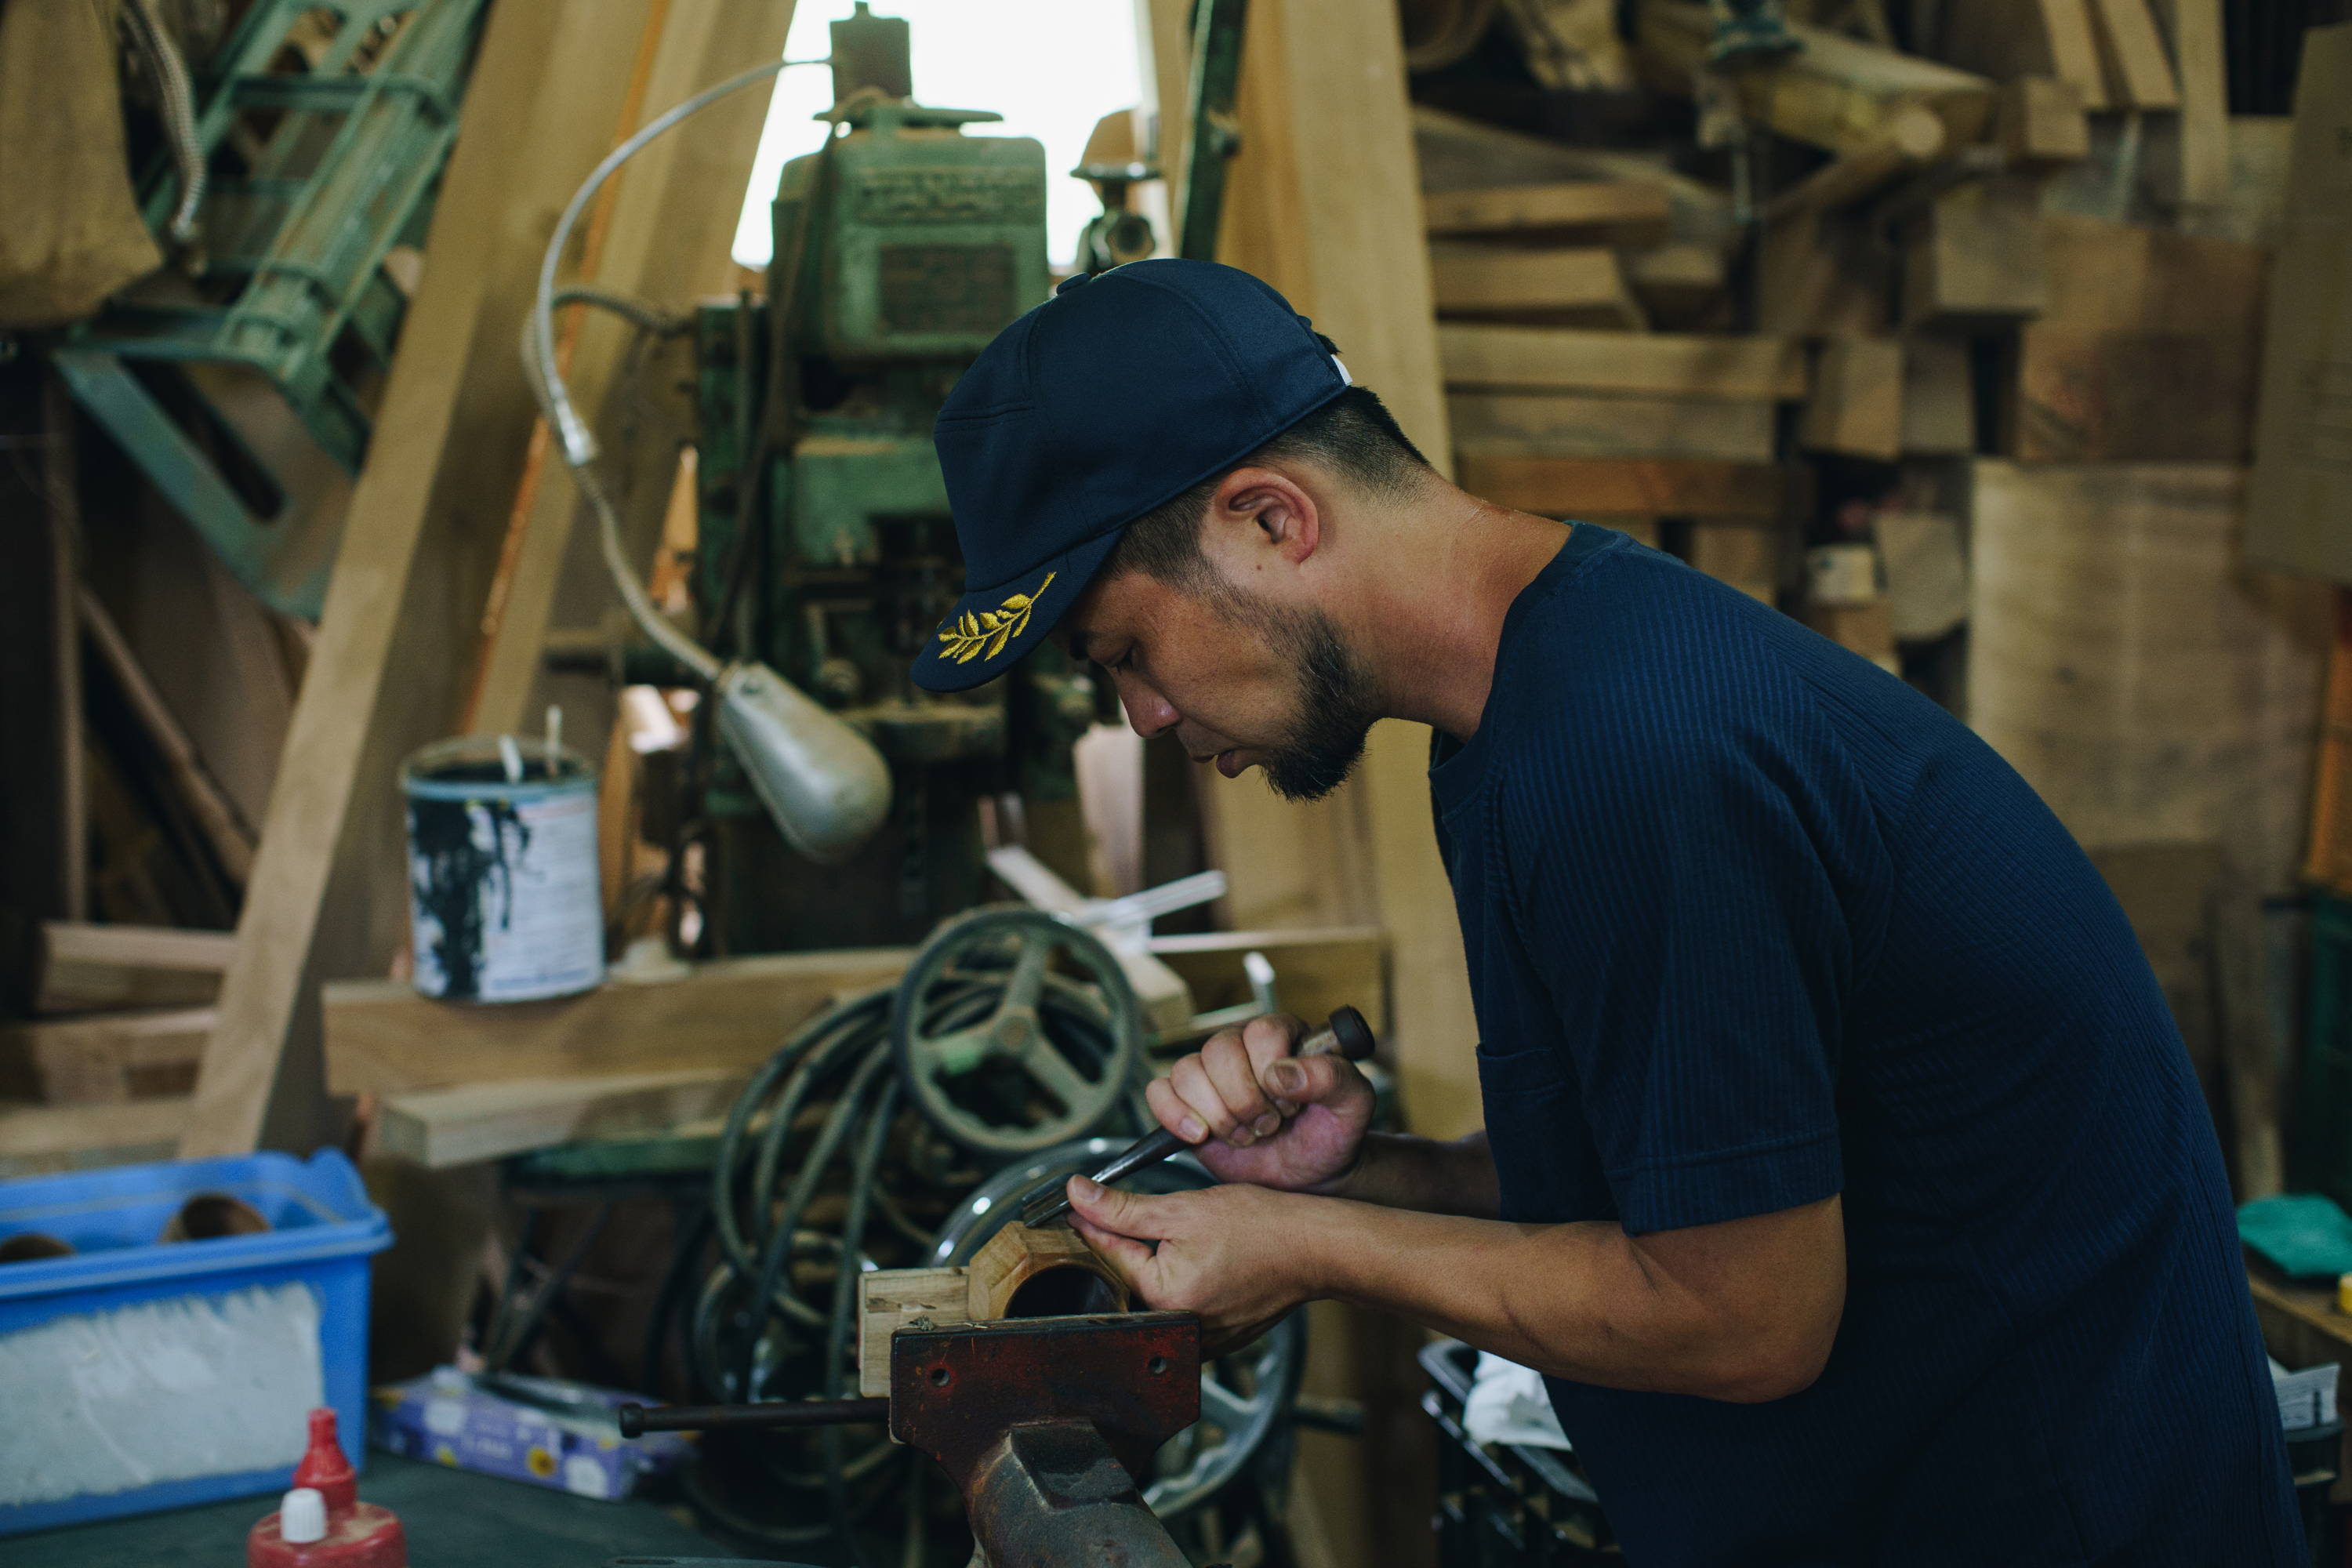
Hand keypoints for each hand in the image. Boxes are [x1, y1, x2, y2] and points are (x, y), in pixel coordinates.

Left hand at [1066, 1177, 1311, 1350]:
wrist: (1314, 1248)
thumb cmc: (1261, 1226)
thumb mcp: (1182, 1207)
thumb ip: (1122, 1208)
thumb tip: (1077, 1194)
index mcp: (1163, 1297)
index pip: (1105, 1256)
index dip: (1091, 1223)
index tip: (1083, 1203)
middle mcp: (1177, 1328)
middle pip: (1125, 1283)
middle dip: (1121, 1249)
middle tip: (1131, 1217)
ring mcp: (1198, 1340)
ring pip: (1151, 1299)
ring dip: (1149, 1268)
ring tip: (1176, 1240)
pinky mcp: (1215, 1340)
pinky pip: (1177, 1312)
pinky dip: (1177, 1286)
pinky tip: (1196, 1262)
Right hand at [1143, 1014, 1373, 1192]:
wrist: (1309, 1175)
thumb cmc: (1331, 1134)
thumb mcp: (1353, 1105)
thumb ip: (1333, 1078)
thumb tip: (1282, 1073)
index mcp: (1282, 1036)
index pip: (1262, 1031)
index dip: (1271, 1071)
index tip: (1290, 1104)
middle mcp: (1241, 1047)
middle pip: (1219, 1051)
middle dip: (1244, 1100)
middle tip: (1269, 1125)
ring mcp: (1210, 1074)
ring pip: (1186, 1071)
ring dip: (1217, 1114)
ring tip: (1246, 1135)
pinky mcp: (1185, 1102)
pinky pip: (1159, 1092)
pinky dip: (1175, 1116)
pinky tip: (1203, 1136)